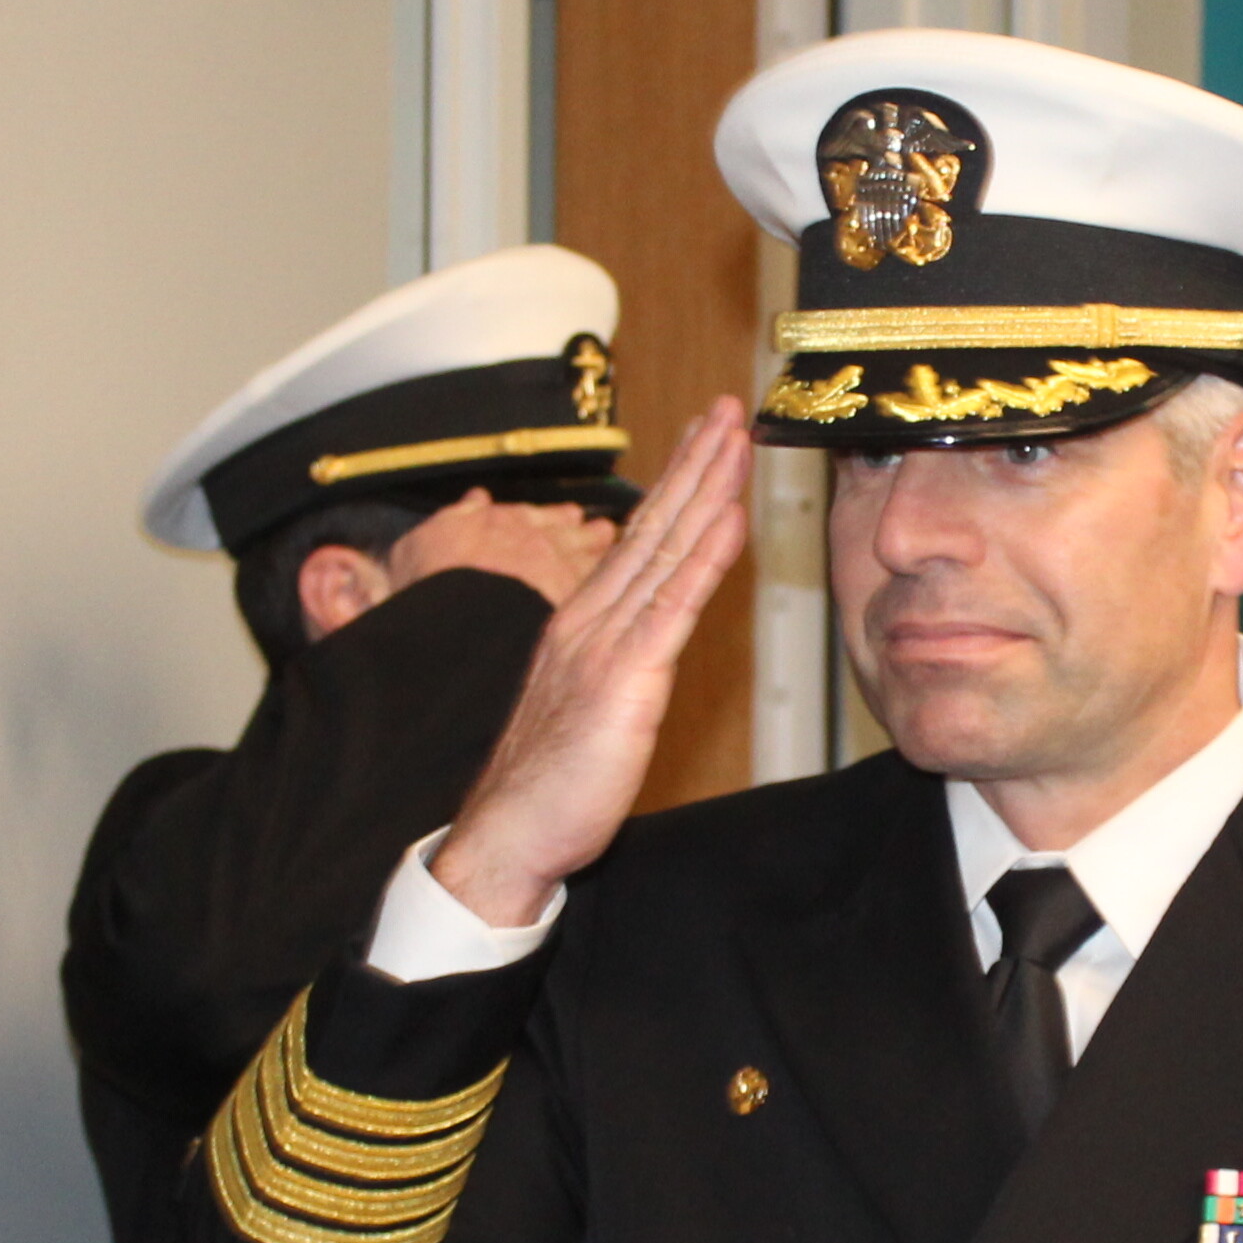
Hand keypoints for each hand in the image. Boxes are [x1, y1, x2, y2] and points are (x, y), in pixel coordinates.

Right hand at [426, 400, 751, 927]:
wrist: (507, 834)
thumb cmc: (545, 783)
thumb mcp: (585, 704)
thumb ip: (612, 661)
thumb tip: (643, 640)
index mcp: (580, 622)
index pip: (636, 539)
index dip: (675, 485)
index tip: (704, 439)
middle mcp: (590, 619)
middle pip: (652, 526)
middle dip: (695, 462)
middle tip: (728, 408)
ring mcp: (606, 644)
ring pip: (664, 550)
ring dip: (705, 488)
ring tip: (735, 437)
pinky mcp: (626, 681)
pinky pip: (672, 607)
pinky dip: (703, 556)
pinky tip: (728, 517)